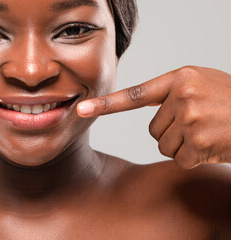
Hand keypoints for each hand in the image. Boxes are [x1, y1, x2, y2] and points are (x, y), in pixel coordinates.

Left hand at [77, 66, 230, 168]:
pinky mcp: (198, 143)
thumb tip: (141, 107)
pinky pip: (179, 158)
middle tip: (199, 123)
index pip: (134, 95)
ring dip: (183, 145)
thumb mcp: (202, 83)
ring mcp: (191, 119)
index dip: (106, 104)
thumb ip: (172, 91)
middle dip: (172, 131)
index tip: (81, 109)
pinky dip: (194, 157)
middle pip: (152, 129)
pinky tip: (212, 145)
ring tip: (207, 132)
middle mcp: (183, 96)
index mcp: (180, 78)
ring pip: (163, 145)